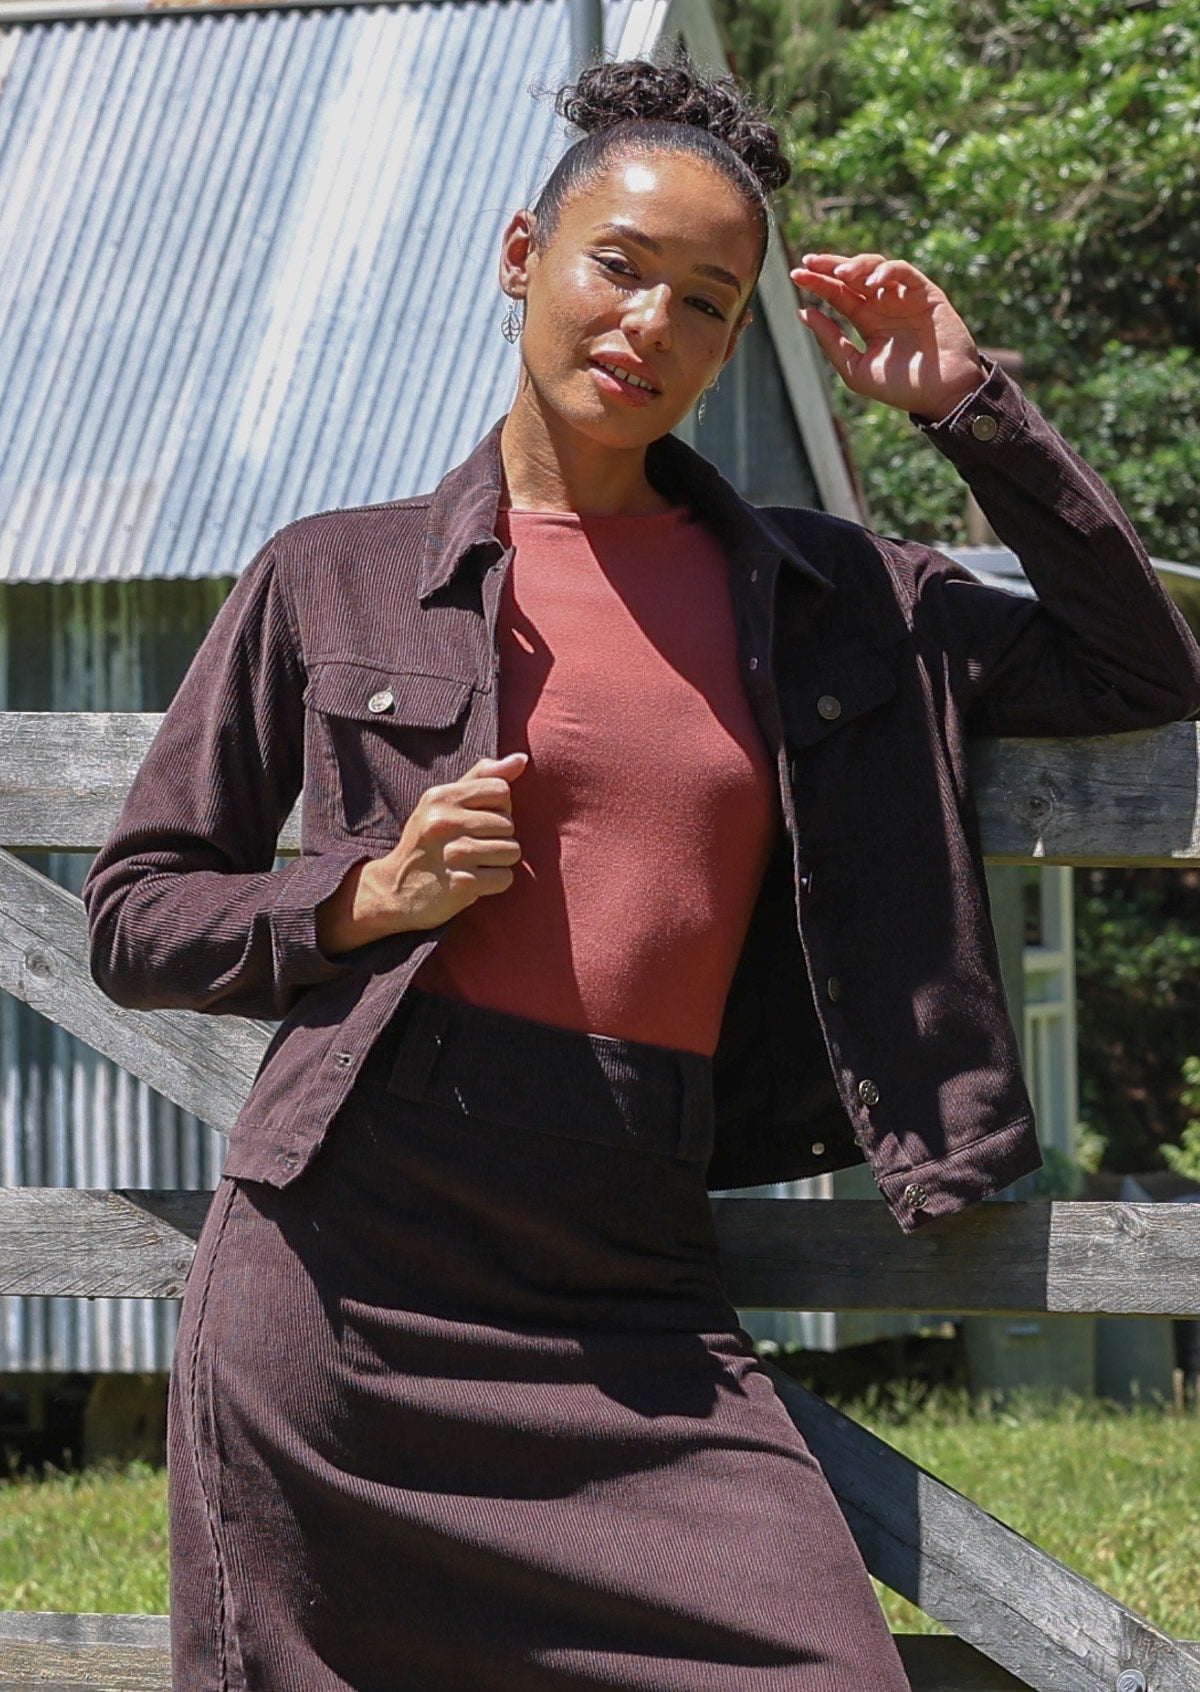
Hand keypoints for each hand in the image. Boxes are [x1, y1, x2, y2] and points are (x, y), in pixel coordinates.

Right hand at [315, 752, 527, 952]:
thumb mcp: (442, 803)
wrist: (394, 892)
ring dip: (498, 861)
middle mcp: (445, 822)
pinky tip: (473, 881)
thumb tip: (521, 758)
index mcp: (441, 797)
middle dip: (497, 837)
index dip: (497, 807)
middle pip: (509, 823)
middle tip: (470, 847)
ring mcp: (454, 854)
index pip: (501, 789)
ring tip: (472, 864)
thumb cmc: (427, 843)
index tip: (477, 820)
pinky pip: (505, 877)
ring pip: (512, 850)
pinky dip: (494, 882)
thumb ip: (481, 777)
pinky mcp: (462, 884)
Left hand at [790, 253, 985, 421]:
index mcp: (867, 320)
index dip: (817, 282)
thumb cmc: (900, 388)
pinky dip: (887, 271)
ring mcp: (904, 296)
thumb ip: (830, 341)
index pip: (838, 294)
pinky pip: (903, 272)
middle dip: (829, 265)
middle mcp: (884, 304)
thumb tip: (803, 313)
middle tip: (809, 262)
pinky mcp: (926, 292)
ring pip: (876, 266)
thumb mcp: (855, 368)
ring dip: (856, 265)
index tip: (795, 275)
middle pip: (853, 275)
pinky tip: (871, 281)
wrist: (941, 394)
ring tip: (840, 275)